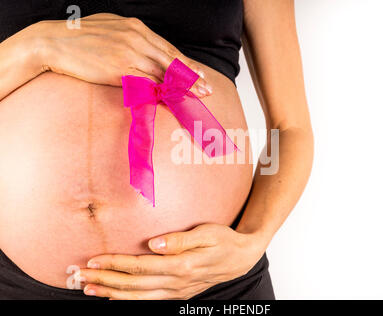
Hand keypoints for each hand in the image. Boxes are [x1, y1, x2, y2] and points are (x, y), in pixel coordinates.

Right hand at [29, 13, 211, 95]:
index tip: (200, 73)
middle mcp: (137, 38)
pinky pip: (147, 83)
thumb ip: (131, 38)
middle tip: (208, 88)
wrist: (53, 42)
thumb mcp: (111, 28)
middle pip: (172, 61)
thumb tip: (146, 51)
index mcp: (136, 27)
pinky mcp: (120, 69)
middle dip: (192, 76)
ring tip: (197, 96)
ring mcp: (130, 53)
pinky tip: (173, 100)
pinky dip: (161, 92)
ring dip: (182, 87)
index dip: (186, 64)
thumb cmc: (80, 37)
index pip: (168, 48)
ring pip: (163, 73)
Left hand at [76, 224, 266, 299]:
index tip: (93, 259)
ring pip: (138, 296)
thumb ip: (180, 240)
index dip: (115, 263)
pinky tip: (114, 298)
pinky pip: (148, 301)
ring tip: (88, 289)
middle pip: (133, 284)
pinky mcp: (178, 294)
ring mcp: (177, 292)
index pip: (140, 266)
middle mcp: (177, 282)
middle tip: (79, 276)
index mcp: (182, 265)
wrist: (240, 257)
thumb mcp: (207, 233)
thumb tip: (154, 244)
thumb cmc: (223, 240)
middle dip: (104, 280)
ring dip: (110, 293)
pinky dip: (128, 301)